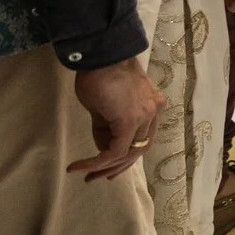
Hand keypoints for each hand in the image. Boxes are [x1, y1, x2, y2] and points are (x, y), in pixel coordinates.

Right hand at [68, 60, 163, 180]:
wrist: (101, 56)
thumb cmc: (99, 74)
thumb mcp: (104, 106)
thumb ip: (108, 126)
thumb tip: (103, 146)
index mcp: (152, 106)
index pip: (142, 137)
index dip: (126, 156)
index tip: (107, 167)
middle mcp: (154, 112)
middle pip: (140, 148)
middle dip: (118, 167)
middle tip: (97, 178)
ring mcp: (145, 116)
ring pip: (128, 153)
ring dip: (105, 167)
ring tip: (86, 176)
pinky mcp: (130, 121)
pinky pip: (114, 151)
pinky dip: (97, 162)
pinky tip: (80, 167)